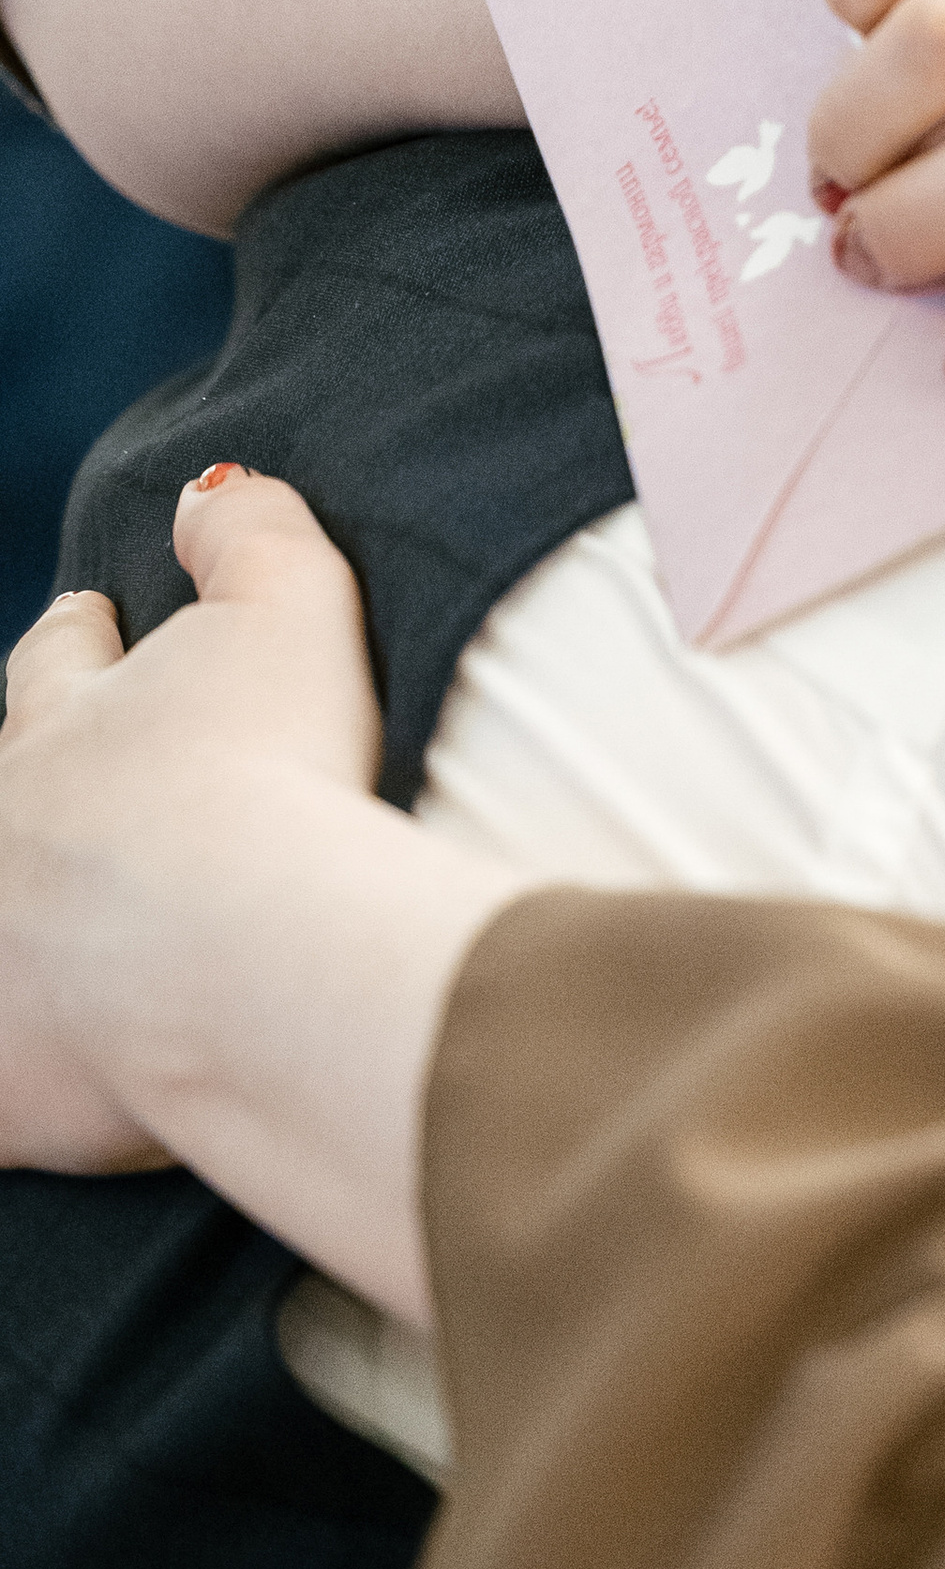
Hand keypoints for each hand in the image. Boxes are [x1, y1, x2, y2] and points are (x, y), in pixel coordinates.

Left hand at [0, 468, 378, 1171]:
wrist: (245, 957)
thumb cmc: (277, 777)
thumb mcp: (293, 609)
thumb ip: (253, 530)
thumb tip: (208, 489)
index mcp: (69, 726)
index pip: (58, 663)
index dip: (76, 642)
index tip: (85, 623)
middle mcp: (7, 833)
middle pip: (5, 785)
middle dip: (28, 773)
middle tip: (54, 777)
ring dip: (20, 916)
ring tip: (46, 925)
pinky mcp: (7, 1079)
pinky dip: (15, 1071)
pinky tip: (31, 1075)